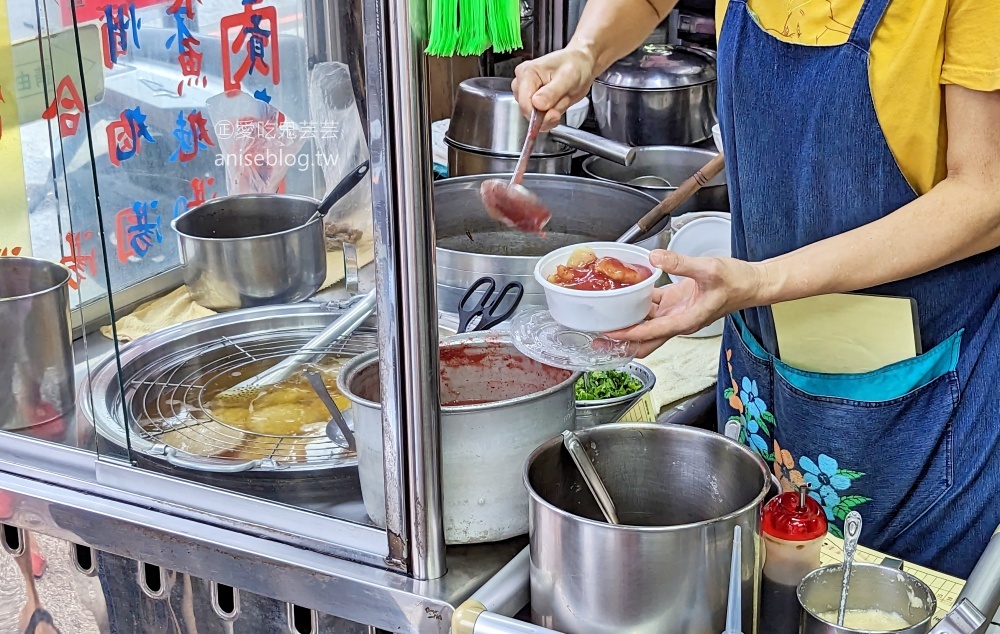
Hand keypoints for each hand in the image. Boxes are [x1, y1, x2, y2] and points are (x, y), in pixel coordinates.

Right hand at [512, 46, 597, 130]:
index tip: (555, 114)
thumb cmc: (575, 65)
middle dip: (547, 113)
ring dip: (550, 115)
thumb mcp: (568, 77)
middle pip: (527, 111)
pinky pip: (538, 120)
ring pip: (533, 117)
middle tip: (563, 100)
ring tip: (561, 98)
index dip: (539, 114)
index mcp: (527, 73)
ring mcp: (526, 93)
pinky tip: (558, 106)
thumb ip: (552, 92)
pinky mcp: (532, 101)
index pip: (524, 103)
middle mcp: (522, 83)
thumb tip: (537, 104)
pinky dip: (550, 118)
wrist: (581, 65)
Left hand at [607, 250, 765, 356]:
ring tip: (605, 318)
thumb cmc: (737, 283)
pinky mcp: (676, 301)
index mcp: (685, 320)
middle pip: (645, 340)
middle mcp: (678, 320)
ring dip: (628, 323)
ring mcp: (676, 312)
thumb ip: (680, 263)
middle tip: (599, 339)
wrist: (752, 283)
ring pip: (645, 324)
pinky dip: (638, 304)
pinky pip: (652, 306)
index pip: (650, 332)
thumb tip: (655, 257)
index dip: (629, 334)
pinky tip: (624, 295)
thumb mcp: (708, 269)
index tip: (609, 333)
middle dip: (623, 342)